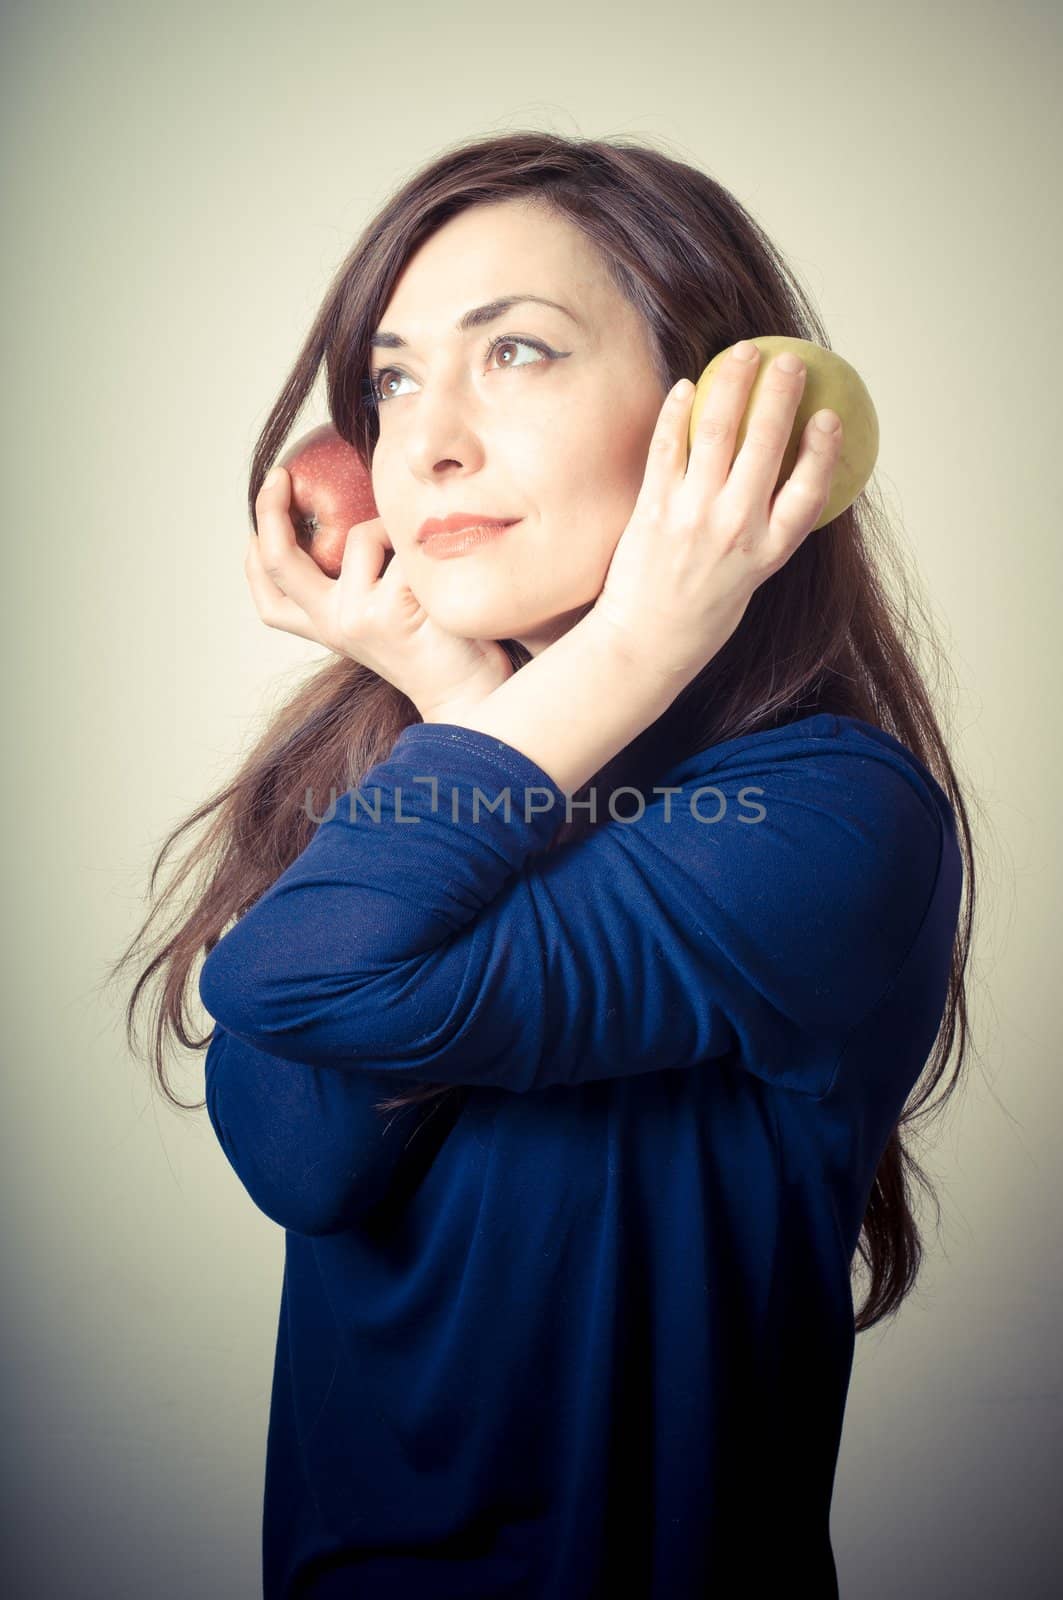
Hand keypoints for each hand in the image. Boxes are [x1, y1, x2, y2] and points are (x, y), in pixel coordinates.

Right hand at [245, 467, 513, 718]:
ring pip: (360, 536)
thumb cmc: (444, 646)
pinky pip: (403, 545)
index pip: (271, 595)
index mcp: (329, 628)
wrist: (473, 693)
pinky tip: (448, 579)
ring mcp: (357, 618)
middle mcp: (334, 624)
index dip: (255, 551)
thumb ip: (365, 579)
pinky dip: (425, 548)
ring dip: (397, 530)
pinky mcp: (388, 610)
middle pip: (278, 560)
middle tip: (281, 475)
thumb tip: (349, 511)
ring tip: (429, 565)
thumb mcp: (391, 611)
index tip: (263, 509)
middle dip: (269, 510)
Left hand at [592, 345, 842, 682]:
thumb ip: (767, 534)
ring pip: (718, 433)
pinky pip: (668, 447)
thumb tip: (782, 486)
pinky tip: (685, 385)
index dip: (823, 449)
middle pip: (766, 445)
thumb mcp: (751, 580)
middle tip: (789, 361)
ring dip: (733, 385)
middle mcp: (736, 529)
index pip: (809, 490)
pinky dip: (677, 411)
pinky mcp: (654, 509)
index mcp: (769, 551)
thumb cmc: (701, 614)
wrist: (644, 643)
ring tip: (743, 354)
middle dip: (780, 394)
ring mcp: (694, 516)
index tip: (828, 416)